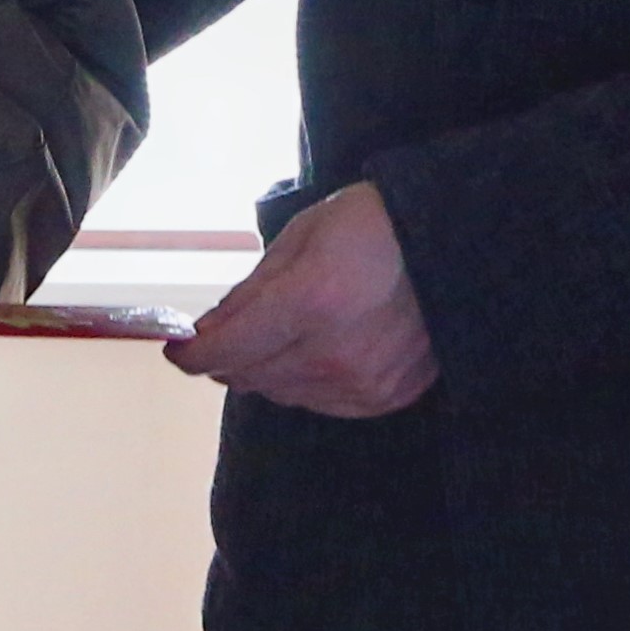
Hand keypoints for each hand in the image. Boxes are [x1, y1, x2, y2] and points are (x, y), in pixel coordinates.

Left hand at [171, 182, 436, 418]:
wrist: (453, 243)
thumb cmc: (372, 225)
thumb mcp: (300, 238)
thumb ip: (249, 292)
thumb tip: (207, 330)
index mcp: (309, 301)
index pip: (224, 351)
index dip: (190, 354)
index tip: (177, 348)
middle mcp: (333, 353)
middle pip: (247, 378)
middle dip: (227, 357)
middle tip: (227, 334)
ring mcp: (362, 382)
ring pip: (280, 395)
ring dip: (264, 371)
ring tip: (280, 335)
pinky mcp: (384, 398)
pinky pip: (320, 404)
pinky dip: (303, 384)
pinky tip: (314, 352)